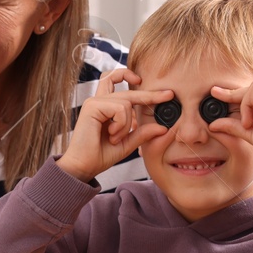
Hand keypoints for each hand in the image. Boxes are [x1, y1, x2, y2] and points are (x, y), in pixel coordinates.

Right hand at [56, 68, 171, 182]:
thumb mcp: (127, 144)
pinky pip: (119, 108)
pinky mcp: (92, 106)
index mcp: (105, 107)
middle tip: (169, 95)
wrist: (83, 166)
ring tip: (115, 138)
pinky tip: (111, 135)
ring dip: (127, 124)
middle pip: (128, 90)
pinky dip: (121, 124)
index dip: (139, 85)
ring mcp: (95, 102)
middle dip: (150, 94)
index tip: (162, 93)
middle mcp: (99, 101)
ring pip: (126, 102)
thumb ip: (142, 133)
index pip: (122, 87)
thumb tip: (164, 127)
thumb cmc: (100, 155)